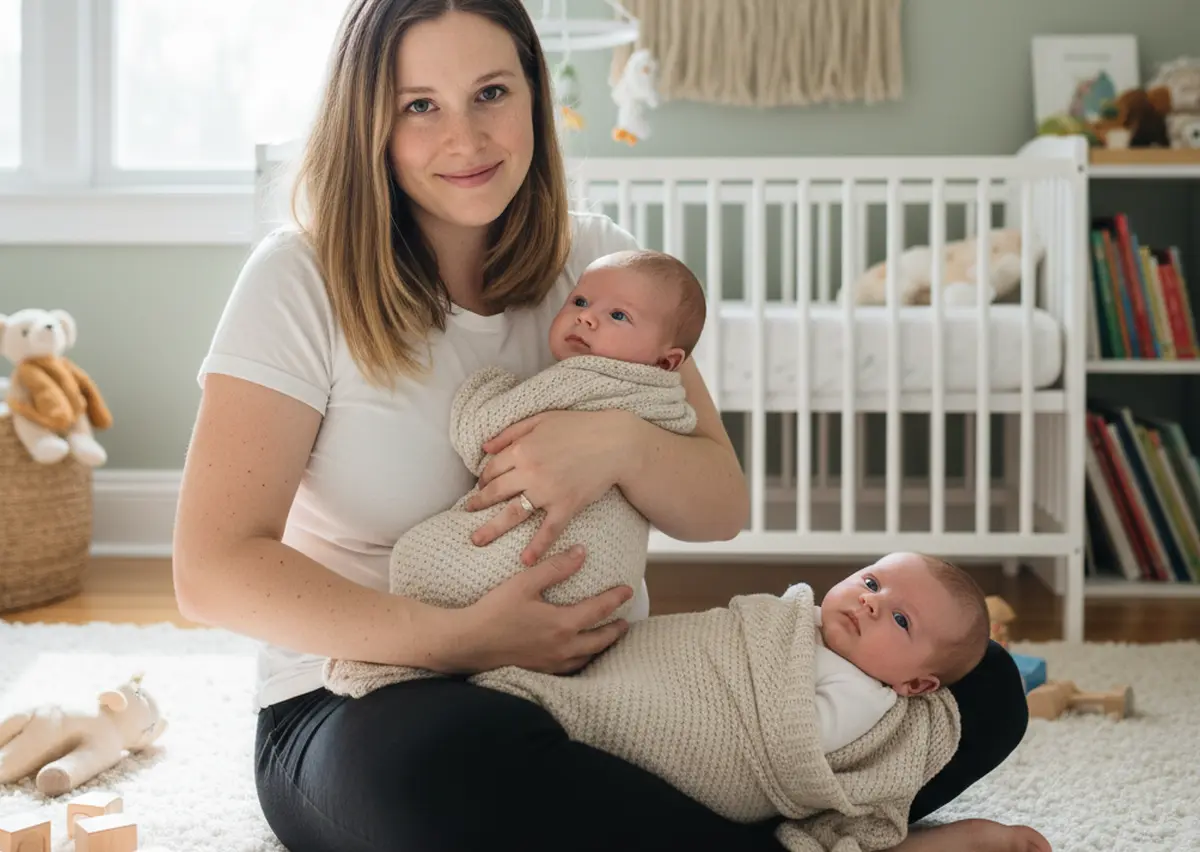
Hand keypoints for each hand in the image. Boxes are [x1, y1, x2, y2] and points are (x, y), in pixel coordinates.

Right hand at [440, 545, 632, 673]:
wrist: (468, 643)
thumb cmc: (494, 611)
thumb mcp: (525, 583)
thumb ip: (555, 568)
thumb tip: (582, 552)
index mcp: (563, 625)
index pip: (598, 610)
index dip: (615, 599)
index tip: (627, 589)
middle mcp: (562, 648)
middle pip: (600, 640)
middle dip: (615, 630)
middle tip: (625, 621)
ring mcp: (551, 663)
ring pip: (587, 658)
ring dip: (601, 647)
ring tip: (607, 639)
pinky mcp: (539, 672)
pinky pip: (570, 669)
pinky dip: (582, 661)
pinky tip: (578, 656)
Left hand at [466, 409, 636, 565]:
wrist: (616, 442)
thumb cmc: (580, 427)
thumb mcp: (541, 419)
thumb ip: (511, 432)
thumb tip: (484, 447)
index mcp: (522, 449)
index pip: (493, 468)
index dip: (484, 478)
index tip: (482, 486)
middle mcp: (530, 472)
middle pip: (496, 492)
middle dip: (479, 503)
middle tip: (468, 512)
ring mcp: (547, 491)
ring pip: (513, 513)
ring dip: (492, 528)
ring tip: (477, 540)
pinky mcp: (566, 506)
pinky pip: (548, 530)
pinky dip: (537, 546)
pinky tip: (525, 560)